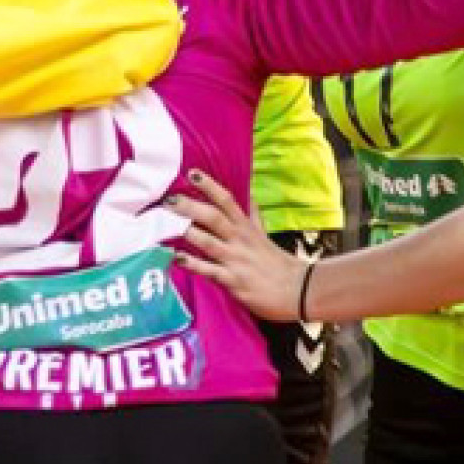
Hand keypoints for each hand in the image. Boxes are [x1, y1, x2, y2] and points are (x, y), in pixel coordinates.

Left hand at [165, 170, 306, 320]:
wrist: (299, 290)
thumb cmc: (277, 262)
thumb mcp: (264, 235)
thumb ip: (253, 215)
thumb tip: (249, 194)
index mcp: (246, 227)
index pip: (227, 201)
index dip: (210, 186)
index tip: (192, 173)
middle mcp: (239, 240)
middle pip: (213, 217)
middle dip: (190, 207)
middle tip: (168, 199)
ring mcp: (235, 260)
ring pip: (208, 241)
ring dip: (187, 232)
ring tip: (164, 224)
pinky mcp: (233, 280)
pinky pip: (209, 271)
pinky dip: (192, 264)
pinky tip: (176, 258)